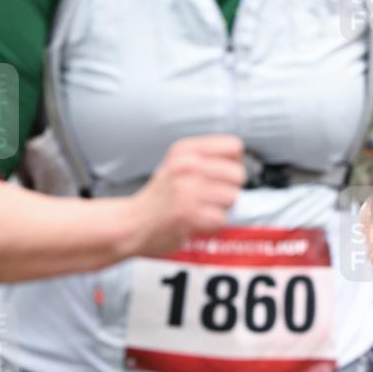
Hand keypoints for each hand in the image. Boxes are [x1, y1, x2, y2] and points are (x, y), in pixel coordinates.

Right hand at [127, 135, 244, 257]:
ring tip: (202, 209)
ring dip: (221, 209)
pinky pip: (221, 219)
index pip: (233, 147)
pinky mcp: (187, 214)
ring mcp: (186, 190)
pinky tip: (197, 222)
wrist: (132, 223)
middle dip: (229, 190)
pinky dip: (212, 225)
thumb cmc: (160, 197)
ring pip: (232, 198)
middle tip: (211, 197)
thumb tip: (240, 162)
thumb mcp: (177, 164)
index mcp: (185, 150)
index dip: (233, 163)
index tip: (222, 175)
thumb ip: (206, 158)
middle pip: (237, 174)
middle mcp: (186, 166)